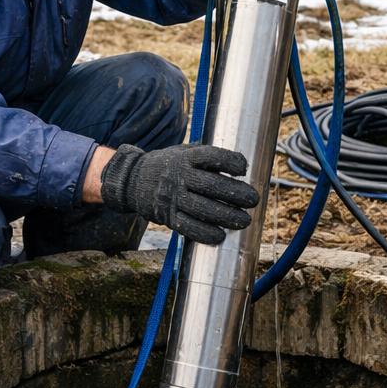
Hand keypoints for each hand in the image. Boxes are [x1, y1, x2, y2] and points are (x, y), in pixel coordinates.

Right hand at [99, 143, 259, 244]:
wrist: (132, 181)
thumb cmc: (168, 165)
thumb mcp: (183, 152)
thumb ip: (208, 157)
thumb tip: (242, 163)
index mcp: (185, 158)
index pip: (211, 157)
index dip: (230, 162)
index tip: (244, 168)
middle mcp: (179, 177)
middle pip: (211, 186)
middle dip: (236, 194)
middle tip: (253, 200)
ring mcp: (172, 198)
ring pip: (202, 209)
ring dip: (226, 216)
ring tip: (245, 220)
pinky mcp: (168, 216)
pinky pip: (188, 227)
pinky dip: (206, 233)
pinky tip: (221, 235)